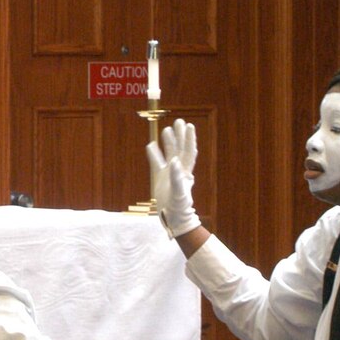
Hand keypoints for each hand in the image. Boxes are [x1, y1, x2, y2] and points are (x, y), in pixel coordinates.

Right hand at [146, 119, 200, 236]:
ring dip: (168, 142)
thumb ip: (176, 177)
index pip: (189, 151)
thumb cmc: (178, 208)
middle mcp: (178, 170)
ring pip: (169, 153)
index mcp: (185, 171)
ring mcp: (169, 173)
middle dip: (180, 135)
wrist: (173, 218)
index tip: (189, 126)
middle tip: (179, 121)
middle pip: (180, 149)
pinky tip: (150, 145)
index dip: (189, 139)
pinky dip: (154, 154)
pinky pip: (157, 163)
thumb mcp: (178, 193)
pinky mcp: (160, 178)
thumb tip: (174, 160)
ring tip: (166, 129)